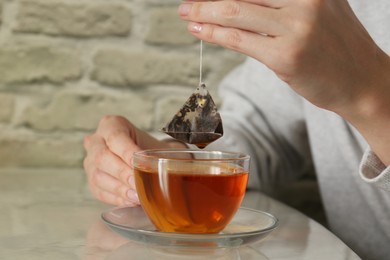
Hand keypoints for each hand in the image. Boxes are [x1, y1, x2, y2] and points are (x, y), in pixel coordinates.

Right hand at [83, 115, 185, 205]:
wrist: (141, 156)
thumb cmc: (150, 149)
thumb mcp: (159, 145)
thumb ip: (172, 152)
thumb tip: (190, 164)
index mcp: (112, 125)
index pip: (116, 137)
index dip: (127, 152)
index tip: (140, 164)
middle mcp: (96, 140)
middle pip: (102, 157)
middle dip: (122, 173)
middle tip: (137, 185)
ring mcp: (90, 161)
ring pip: (98, 175)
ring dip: (119, 188)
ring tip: (137, 197)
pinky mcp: (91, 180)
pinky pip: (98, 190)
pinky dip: (116, 197)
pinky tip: (130, 200)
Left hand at [179, 0, 389, 164]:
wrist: (362, 81)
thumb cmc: (336, 47)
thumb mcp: (318, 10)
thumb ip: (284, 3)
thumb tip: (242, 2)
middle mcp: (305, 1)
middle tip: (189, 0)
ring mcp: (296, 28)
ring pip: (237, 12)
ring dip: (205, 11)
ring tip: (187, 13)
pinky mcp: (285, 57)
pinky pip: (241, 40)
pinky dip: (216, 33)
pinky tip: (201, 30)